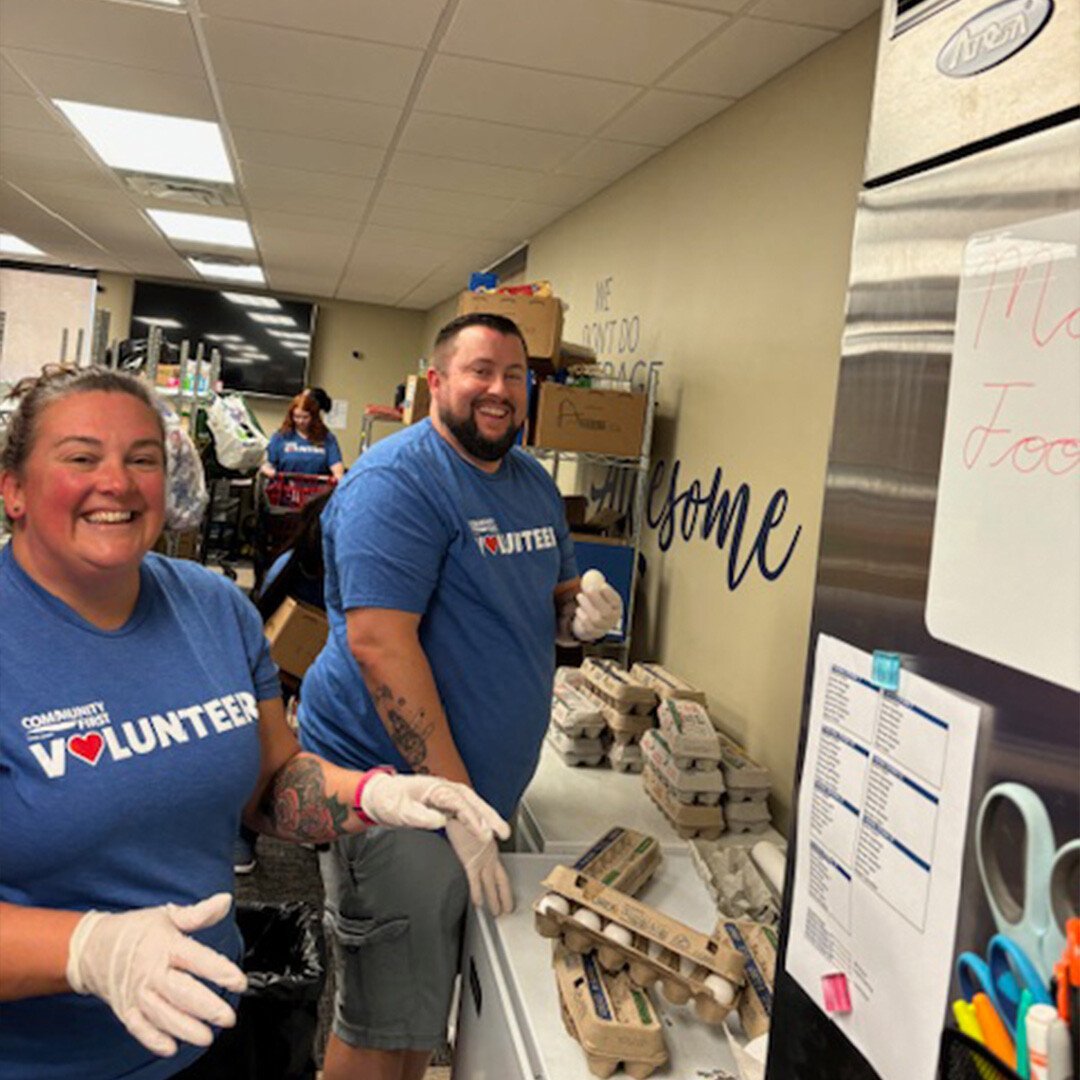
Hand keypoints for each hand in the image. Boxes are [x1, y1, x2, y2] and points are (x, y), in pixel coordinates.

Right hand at [66, 893, 247, 1057]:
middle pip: (181, 992)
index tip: (238, 981)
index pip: (196, 959)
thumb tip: (224, 901)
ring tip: (207, 1036)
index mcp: (164, 946)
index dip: (219, 970)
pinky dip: (154, 1039)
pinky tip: (171, 1047)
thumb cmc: (133, 931)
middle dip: (206, 1007)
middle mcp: (150, 971)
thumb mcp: (166, 916)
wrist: (90, 947)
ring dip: (185, 1028)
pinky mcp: (125, 1009)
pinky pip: (139, 1028)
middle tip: (228, 1017)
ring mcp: (136, 993)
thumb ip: (198, 914)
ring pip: (162, 1014)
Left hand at [360, 773, 509, 843]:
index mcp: (436, 788)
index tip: (483, 835)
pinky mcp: (445, 804)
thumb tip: (440, 821)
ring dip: (488, 819)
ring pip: (473, 806)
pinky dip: (478, 820)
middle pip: (473, 802)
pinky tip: (485, 831)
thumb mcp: (399, 810)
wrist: (379, 796)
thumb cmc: (388, 800)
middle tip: (503, 833)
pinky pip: (466, 812)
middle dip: (490, 817)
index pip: (460, 804)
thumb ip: (419, 816)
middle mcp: (445, 789)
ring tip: (502, 833)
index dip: (473, 820)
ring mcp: (446, 796)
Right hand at [445, 819, 514, 916]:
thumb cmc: (462, 818)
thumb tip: (477, 850)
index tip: (508, 898)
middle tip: (506, 910)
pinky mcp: (469, 860)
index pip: (501, 874)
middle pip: (499, 881)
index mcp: (490, 849)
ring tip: (496, 912)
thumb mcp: (473, 833)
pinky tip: (478, 903)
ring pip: (489, 884)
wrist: (455, 809)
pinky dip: (476, 893)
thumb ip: (475, 844)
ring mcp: (480, 859)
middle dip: (504, 897)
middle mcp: (488, 856)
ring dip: (493, 899)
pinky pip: (474, 881)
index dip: (506, 888)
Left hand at [572, 582, 622, 640]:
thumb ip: (595, 585)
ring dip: (586, 606)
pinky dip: (582, 616)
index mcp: (616, 607)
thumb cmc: (595, 604)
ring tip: (579, 596)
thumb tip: (591, 574)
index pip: (615, 601)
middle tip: (588, 588)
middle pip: (606, 611)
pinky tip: (578, 610)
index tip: (602, 585)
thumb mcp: (598, 594)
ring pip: (595, 618)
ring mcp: (603, 627)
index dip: (610, 594)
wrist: (591, 623)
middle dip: (596, 599)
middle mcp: (612, 619)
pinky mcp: (593, 633)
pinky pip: (587, 626)